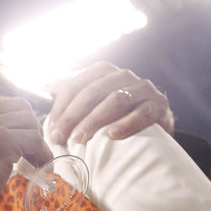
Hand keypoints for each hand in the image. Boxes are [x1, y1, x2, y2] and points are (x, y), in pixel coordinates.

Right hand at [0, 93, 51, 210]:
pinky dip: (42, 154)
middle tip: (31, 148)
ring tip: (36, 160)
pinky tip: (40, 166)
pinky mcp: (0, 140)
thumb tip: (0, 135)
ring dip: (37, 140)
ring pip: (29, 121)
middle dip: (29, 126)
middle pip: (17, 106)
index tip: (17, 136)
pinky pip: (34, 140)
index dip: (12, 118)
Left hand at [47, 61, 173, 143]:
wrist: (154, 127)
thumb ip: (75, 93)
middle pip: (93, 92)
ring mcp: (143, 89)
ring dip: (94, 120)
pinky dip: (127, 124)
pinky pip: (143, 113)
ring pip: (116, 100)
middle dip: (72, 116)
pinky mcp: (159, 105)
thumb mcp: (94, 102)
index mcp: (103, 72)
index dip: (61, 108)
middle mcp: (123, 75)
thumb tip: (52, 87)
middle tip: (59, 137)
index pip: (76, 85)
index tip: (51, 130)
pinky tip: (112, 135)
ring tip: (79, 138)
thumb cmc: (116, 115)